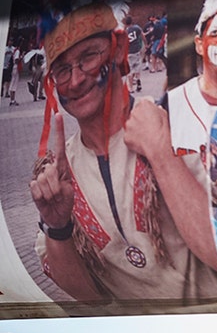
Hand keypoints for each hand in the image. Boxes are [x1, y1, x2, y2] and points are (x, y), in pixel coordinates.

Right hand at [30, 113, 73, 228]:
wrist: (57, 215)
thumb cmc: (65, 202)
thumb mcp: (68, 191)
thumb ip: (59, 181)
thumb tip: (47, 173)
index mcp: (61, 168)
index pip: (59, 146)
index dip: (58, 131)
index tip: (58, 116)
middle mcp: (49, 169)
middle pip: (51, 171)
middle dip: (57, 186)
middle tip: (60, 194)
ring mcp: (40, 177)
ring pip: (44, 180)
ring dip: (52, 192)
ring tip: (54, 197)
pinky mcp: (33, 186)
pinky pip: (36, 187)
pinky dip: (43, 196)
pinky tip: (46, 199)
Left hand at [124, 98, 170, 162]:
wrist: (159, 148)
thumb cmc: (163, 133)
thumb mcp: (166, 116)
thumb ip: (158, 110)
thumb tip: (157, 110)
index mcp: (144, 106)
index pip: (143, 104)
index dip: (147, 111)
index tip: (150, 115)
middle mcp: (134, 114)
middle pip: (136, 114)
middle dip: (141, 119)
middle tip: (150, 126)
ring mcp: (129, 125)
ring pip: (131, 125)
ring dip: (137, 129)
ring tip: (148, 134)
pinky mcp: (126, 136)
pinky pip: (129, 136)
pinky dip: (135, 138)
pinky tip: (143, 140)